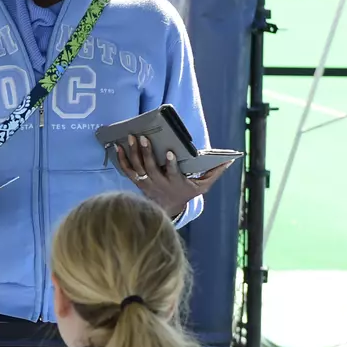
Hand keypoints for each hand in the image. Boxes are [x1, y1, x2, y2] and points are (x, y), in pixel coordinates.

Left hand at [112, 133, 234, 219]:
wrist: (168, 209)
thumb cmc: (186, 193)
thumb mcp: (202, 186)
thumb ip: (214, 173)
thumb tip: (229, 161)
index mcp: (175, 182)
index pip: (173, 172)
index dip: (171, 163)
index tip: (169, 152)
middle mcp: (159, 183)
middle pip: (151, 167)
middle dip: (147, 152)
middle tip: (143, 138)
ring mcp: (146, 182)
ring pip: (138, 167)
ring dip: (133, 152)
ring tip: (131, 137)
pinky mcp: (137, 181)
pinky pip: (127, 170)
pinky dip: (122, 159)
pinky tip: (118, 146)